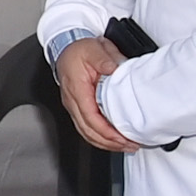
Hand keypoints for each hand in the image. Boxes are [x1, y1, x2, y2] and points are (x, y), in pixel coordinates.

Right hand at [56, 37, 142, 154]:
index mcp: (76, 88)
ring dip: (105, 143)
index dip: (105, 131)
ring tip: (124, 146)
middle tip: (129, 145)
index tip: (120, 137)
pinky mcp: (77, 108)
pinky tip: (111, 140)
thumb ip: (104, 59)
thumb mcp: (93, 49)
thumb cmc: (78, 50)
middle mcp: (72, 101)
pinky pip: (86, 128)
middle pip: (88, 130)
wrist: (66, 48)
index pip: (89, 117)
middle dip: (109, 142)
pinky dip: (99, 138)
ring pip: (86, 133)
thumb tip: (114, 69)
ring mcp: (73, 106)